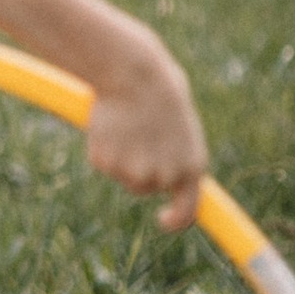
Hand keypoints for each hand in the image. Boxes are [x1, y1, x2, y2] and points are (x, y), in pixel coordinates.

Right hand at [83, 34, 208, 233]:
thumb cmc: (160, 88)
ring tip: (125, 122)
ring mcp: (133, 173)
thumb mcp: (180, 125)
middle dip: (140, 168)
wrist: (131, 73)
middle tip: (138, 134)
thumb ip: (176, 152)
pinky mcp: (106, 164)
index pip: (187, 212)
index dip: (175, 220)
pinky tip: (109, 122)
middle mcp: (164, 177)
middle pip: (146, 187)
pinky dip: (103, 145)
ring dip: (121, 155)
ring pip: (123, 174)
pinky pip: (103, 162)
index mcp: (191, 167)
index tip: (164, 220)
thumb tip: (165, 166)